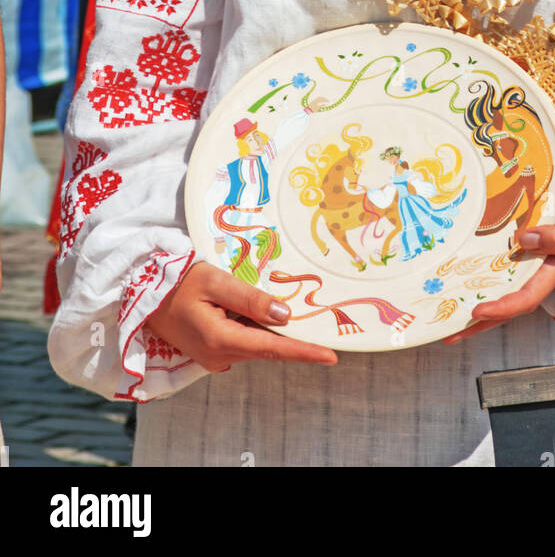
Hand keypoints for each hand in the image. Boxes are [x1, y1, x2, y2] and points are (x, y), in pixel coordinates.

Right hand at [147, 260, 337, 370]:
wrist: (141, 292)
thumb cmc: (176, 280)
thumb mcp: (215, 280)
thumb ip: (251, 299)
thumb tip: (285, 316)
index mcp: (220, 339)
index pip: (272, 348)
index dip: (303, 352)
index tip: (331, 356)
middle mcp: (218, 355)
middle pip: (266, 347)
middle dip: (294, 339)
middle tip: (323, 329)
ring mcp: (212, 356)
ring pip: (254, 344)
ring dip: (272, 331)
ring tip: (295, 315)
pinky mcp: (209, 350)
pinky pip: (241, 341)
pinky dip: (255, 330)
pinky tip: (262, 314)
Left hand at [444, 194, 554, 344]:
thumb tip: (523, 240)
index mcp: (551, 273)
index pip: (524, 299)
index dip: (501, 308)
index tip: (476, 311)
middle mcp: (538, 275)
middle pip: (507, 306)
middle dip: (480, 322)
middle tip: (449, 332)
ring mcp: (531, 268)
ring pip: (502, 293)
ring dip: (478, 306)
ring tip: (449, 315)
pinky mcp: (526, 256)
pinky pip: (502, 274)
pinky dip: (484, 283)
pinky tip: (465, 283)